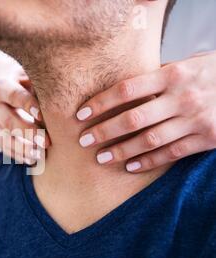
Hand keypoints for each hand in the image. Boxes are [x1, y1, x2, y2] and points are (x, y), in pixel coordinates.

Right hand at [0, 59, 50, 163]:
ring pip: (5, 138)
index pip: (14, 96)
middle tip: (47, 142)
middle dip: (28, 133)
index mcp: (1, 86)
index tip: (42, 116)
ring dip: (23, 148)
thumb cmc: (22, 77)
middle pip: (9, 121)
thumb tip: (61, 91)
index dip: (28, 105)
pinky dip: (18, 155)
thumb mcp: (28, 73)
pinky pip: (4, 147)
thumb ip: (40, 83)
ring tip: (40, 155)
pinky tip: (33, 161)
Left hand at [77, 51, 215, 172]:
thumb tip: (122, 89)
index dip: (100, 103)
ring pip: (150, 140)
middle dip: (104, 131)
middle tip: (84, 141)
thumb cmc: (211, 73)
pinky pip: (172, 153)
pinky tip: (130, 167)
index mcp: (172, 74)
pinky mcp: (207, 139)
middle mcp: (182, 97)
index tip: (80, 114)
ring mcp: (195, 120)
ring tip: (101, 158)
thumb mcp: (186, 65)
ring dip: (122, 151)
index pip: (126, 89)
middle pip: (133, 118)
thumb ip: (156, 78)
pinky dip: (149, 161)